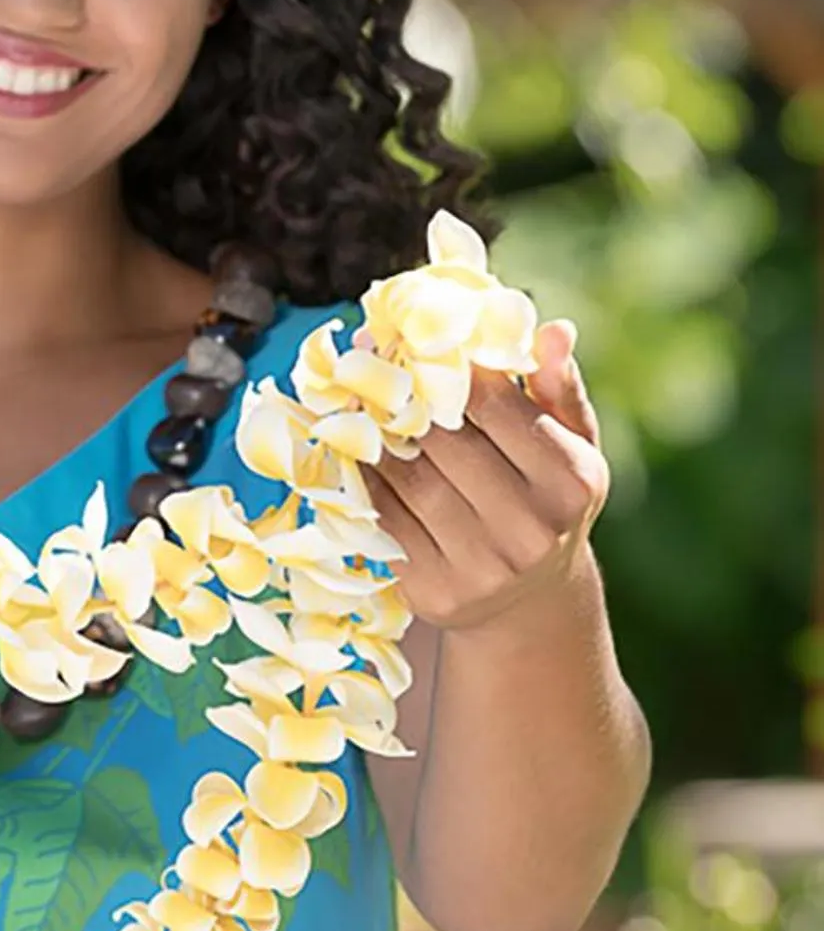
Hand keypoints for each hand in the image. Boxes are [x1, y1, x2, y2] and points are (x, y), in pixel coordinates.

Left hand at [357, 319, 609, 634]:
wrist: (531, 602)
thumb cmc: (549, 499)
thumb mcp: (572, 444)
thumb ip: (558, 386)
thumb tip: (552, 328)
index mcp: (572, 480)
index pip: (497, 405)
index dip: (449, 367)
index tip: (415, 339)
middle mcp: (532, 528)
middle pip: (447, 442)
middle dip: (406, 398)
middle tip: (373, 363)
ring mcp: (482, 566)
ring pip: (409, 479)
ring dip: (376, 436)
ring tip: (360, 402)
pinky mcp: (435, 591)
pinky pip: (384, 519)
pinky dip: (365, 479)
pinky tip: (359, 452)